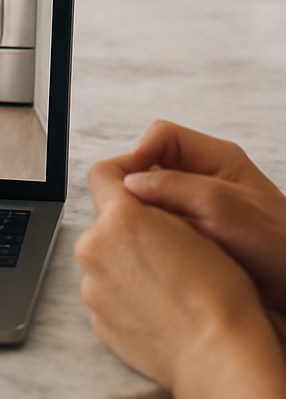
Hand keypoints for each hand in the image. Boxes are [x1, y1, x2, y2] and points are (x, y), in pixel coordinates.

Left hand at [77, 153, 285, 398]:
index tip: (135, 178)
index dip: (121, 171)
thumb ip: (154, 206)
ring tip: (166, 284)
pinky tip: (158, 307)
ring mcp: (92, 286)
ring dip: (126, 264)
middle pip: (105, 223)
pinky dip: (125, 295)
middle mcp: (95, 248)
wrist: (219, 355)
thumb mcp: (194, 228)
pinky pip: (107, 294)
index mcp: (121, 218)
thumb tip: (139, 200)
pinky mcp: (97, 318)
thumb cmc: (219, 295)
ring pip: (106, 261)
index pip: (102, 174)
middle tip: (165, 246)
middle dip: (128, 229)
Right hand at [122, 121, 285, 317]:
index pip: (162, 137)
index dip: (140, 153)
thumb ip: (176, 187)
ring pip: (150, 202)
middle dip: (137, 192)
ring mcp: (195, 210)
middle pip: (150, 169)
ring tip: (150, 244)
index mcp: (216, 159)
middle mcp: (201, 181)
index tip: (129, 183)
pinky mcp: (190, 239)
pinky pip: (157, 231)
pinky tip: (159, 261)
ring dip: (144, 221)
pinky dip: (152, 243)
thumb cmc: (280, 250)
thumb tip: (128, 183)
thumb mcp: (227, 209)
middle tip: (136, 218)